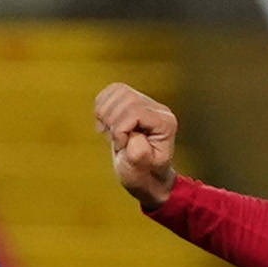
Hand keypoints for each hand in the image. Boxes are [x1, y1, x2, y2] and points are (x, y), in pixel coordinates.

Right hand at [92, 83, 180, 206]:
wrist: (145, 175)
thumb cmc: (144, 174)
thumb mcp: (141, 169)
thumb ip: (139, 152)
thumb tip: (134, 134)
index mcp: (165, 123)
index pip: (136, 111)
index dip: (121, 128)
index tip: (121, 145)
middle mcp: (158, 110)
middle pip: (126, 99)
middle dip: (113, 121)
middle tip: (116, 140)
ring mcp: (145, 103)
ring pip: (117, 91)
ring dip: (106, 114)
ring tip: (112, 133)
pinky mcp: (131, 101)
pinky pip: (111, 91)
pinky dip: (102, 107)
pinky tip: (107, 124)